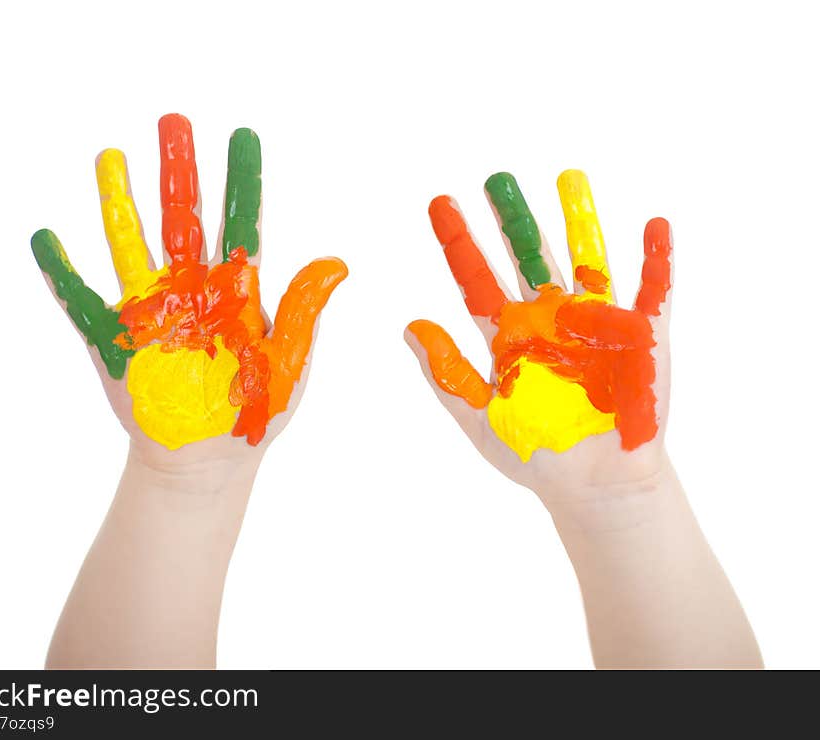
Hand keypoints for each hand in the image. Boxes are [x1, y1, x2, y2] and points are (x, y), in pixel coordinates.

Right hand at [31, 114, 346, 463]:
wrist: (207, 462)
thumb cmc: (253, 415)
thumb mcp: (289, 366)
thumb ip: (303, 313)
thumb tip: (338, 262)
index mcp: (236, 292)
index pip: (241, 224)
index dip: (242, 181)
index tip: (243, 136)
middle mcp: (192, 289)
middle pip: (183, 219)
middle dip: (179, 171)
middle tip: (174, 121)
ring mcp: (152, 310)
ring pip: (133, 244)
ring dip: (119, 203)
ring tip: (109, 157)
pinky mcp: (116, 340)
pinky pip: (84, 301)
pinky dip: (64, 272)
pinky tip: (47, 239)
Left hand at [405, 170, 671, 503]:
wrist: (594, 486)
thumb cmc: (538, 456)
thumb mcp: (480, 417)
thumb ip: (447, 373)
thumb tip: (409, 326)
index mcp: (510, 336)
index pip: (477, 279)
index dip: (459, 243)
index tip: (440, 203)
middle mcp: (549, 320)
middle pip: (527, 257)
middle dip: (512, 219)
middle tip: (496, 179)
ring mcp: (595, 322)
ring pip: (585, 258)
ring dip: (579, 219)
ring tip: (568, 177)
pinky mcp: (641, 336)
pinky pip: (652, 289)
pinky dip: (656, 259)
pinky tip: (653, 224)